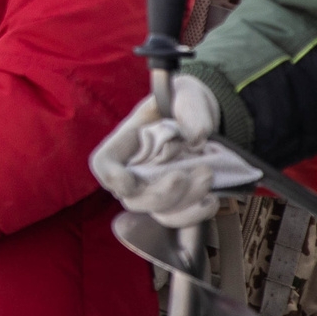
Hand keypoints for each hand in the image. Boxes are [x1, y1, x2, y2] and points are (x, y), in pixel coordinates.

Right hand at [90, 74, 259, 227]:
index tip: (131, 179)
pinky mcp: (173, 203)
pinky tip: (211, 199)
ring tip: (208, 177)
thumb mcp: (184, 95)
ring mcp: (151, 192)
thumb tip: (197, 138)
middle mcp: (132, 174)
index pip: (104, 166)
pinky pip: (178, 220)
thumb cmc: (182, 103)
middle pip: (134, 200)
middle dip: (163, 194)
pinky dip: (195, 214)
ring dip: (185, 204)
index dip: (113, 177)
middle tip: (191, 173)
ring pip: (159, 213)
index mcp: (122, 145)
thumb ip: (190, 112)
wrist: (199, 118)